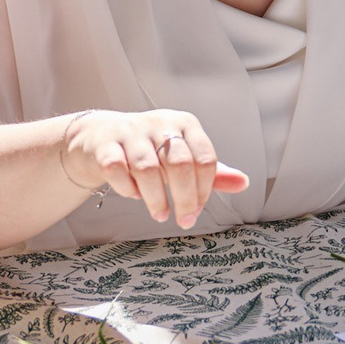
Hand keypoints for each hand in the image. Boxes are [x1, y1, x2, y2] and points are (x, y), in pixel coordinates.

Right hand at [61, 110, 251, 230]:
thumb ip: (211, 172)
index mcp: (185, 124)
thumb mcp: (183, 156)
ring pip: (147, 169)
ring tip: (160, 213)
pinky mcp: (105, 144)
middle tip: (183, 219)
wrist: (101, 137)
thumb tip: (244, 183)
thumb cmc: (150, 149)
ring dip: (156, 199)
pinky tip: (132, 194)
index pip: (205, 158)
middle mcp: (159, 124)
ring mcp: (130, 132)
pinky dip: (126, 188)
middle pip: (180, 164)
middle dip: (184, 199)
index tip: (197, 209)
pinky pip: (117, 170)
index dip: (205, 190)